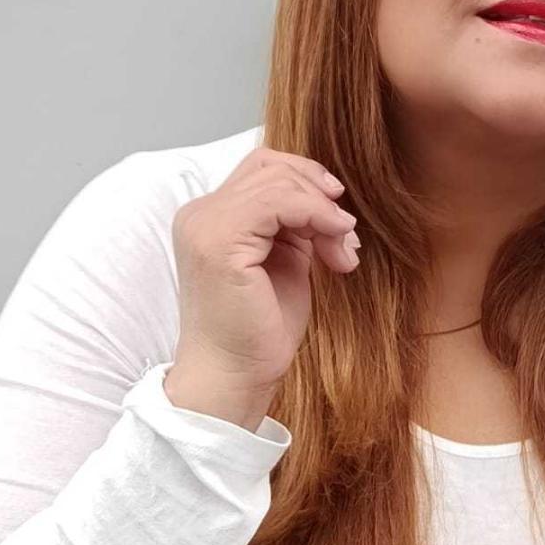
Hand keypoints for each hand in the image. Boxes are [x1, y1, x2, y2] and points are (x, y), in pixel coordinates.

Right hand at [170, 146, 361, 394]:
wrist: (235, 377)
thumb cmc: (259, 329)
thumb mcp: (285, 259)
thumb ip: (295, 223)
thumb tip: (330, 197)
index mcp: (209, 217)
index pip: (261, 167)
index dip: (306, 180)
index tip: (338, 215)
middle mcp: (199, 214)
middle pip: (271, 167)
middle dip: (319, 196)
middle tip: (346, 238)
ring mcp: (205, 225)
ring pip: (278, 181)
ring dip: (323, 211)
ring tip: (342, 250)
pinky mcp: (220, 242)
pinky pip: (278, 202)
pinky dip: (316, 215)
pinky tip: (336, 243)